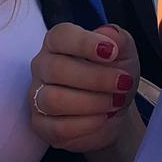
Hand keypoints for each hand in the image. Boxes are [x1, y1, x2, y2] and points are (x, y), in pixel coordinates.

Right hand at [28, 22, 138, 152]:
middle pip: (56, 69)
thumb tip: (109, 34)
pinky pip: (58, 127)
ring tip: (114, 103)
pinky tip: (102, 118)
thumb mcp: (124, 53)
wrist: (115, 110)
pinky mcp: (41, 125)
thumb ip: (118, 39)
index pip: (60, 36)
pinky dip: (87, 124)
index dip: (85, 43)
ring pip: (54, 100)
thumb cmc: (114, 74)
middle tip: (122, 84)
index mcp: (57, 42)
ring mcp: (37, 96)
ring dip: (92, 102)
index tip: (111, 52)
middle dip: (96, 78)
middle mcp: (42, 66)